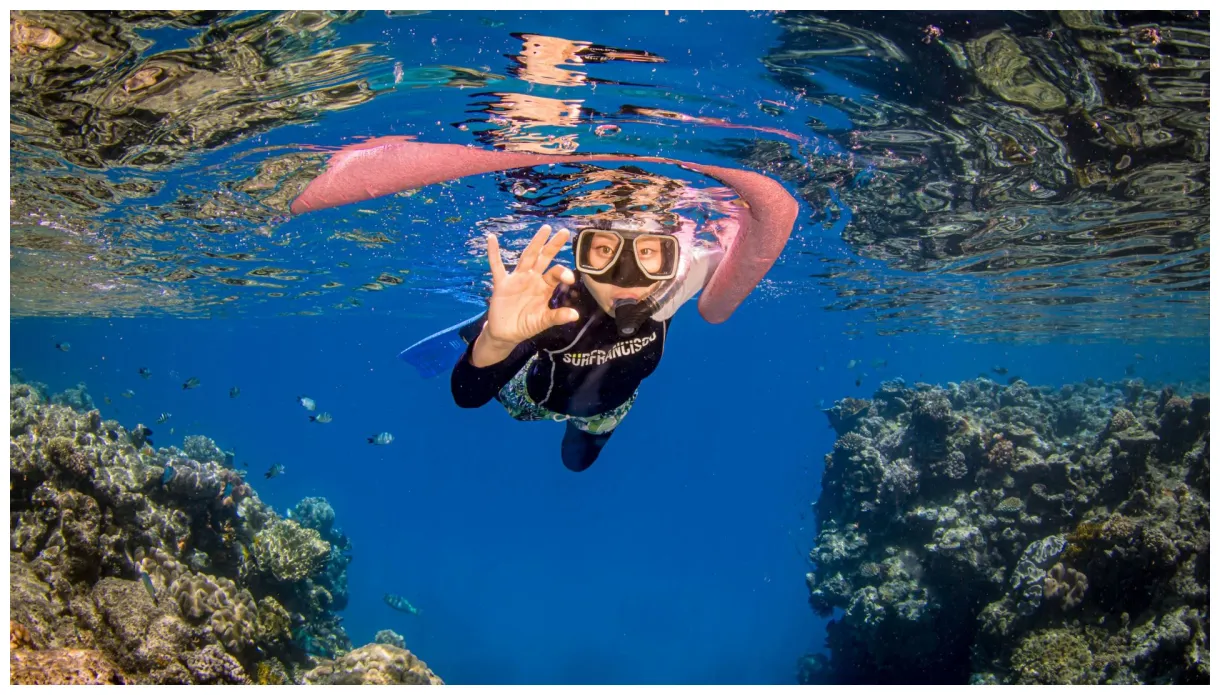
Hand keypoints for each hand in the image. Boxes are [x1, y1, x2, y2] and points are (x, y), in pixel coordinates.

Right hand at [482, 224, 579, 347]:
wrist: (506, 333)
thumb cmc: (525, 325)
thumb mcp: (542, 322)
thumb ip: (556, 317)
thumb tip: (575, 316)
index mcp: (544, 286)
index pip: (555, 274)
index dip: (562, 273)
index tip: (569, 278)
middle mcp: (532, 278)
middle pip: (544, 258)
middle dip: (553, 245)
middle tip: (564, 232)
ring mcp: (517, 278)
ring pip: (527, 257)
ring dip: (535, 243)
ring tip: (545, 229)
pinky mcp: (501, 283)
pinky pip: (496, 266)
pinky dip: (493, 253)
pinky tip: (491, 238)